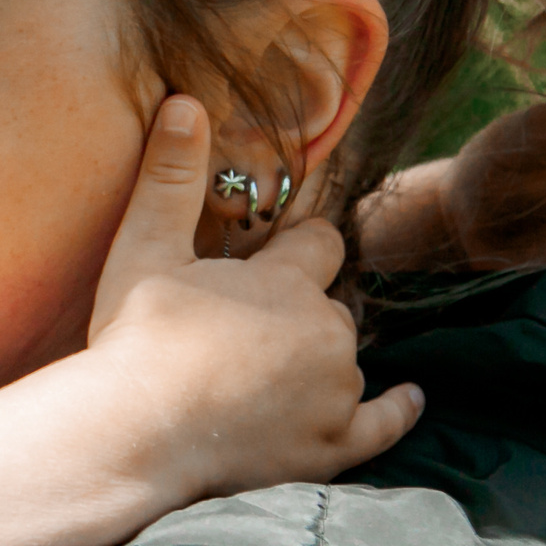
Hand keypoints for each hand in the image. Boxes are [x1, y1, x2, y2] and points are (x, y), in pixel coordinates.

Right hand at [84, 94, 421, 498]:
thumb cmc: (135, 338)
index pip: (318, 244)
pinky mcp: (332, 445)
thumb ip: (172, 177)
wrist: (134, 433)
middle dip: (300, 310)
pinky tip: (411, 399)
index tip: (277, 255)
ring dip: (320, 358)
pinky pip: (383, 423)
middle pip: (330, 306)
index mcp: (286, 280)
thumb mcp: (144, 248)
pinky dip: (397, 410)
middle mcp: (325, 331)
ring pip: (345, 359)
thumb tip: (187, 100)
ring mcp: (335, 390)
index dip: (297, 247)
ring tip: (272, 371)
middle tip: (247, 326)